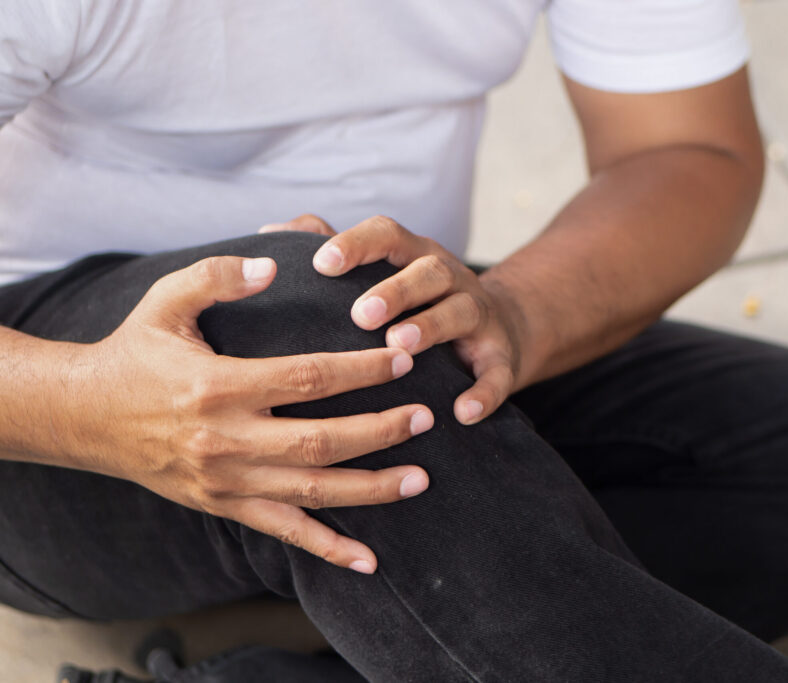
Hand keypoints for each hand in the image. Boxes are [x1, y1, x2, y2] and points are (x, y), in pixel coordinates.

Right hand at [64, 256, 433, 572]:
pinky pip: (284, 533)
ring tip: (420, 478)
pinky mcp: (224, 505)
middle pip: (320, 442)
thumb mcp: (164, 301)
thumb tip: (273, 264)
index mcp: (217, 386)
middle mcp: (225, 440)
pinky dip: (329, 548)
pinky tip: (368, 560)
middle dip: (380, 431)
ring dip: (371, 488)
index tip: (401, 359)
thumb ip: (218, 275)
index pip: (307, 379)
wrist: (82, 416)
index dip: (360, 370)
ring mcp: (226, 481)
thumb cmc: (133, 352)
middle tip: (425, 417)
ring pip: (312, 493)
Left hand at [260, 215, 526, 424]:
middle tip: (360, 315)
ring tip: (400, 346)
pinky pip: (497, 373)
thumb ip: (332, 249)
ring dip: (431, 327)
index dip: (356, 245)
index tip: (322, 264)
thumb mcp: (382, 270)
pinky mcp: (501, 357)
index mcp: (413, 255)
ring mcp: (478, 315)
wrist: (499, 330)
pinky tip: (463, 412)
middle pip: (426, 270)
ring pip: (460, 311)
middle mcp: (449, 278)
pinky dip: (484, 392)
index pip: (386, 235)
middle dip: (395, 290)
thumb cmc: (417, 301)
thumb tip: (272, 234)